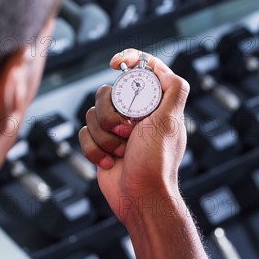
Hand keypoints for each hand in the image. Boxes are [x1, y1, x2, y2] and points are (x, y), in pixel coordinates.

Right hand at [79, 49, 189, 223]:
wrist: (140, 198)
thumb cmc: (156, 163)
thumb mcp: (170, 122)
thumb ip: (174, 91)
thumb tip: (163, 69)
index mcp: (154, 105)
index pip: (141, 69)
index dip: (128, 59)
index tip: (116, 63)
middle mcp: (134, 114)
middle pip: (107, 92)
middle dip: (112, 116)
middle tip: (128, 132)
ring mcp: (116, 130)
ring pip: (92, 114)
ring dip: (105, 137)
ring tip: (122, 151)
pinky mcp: (101, 144)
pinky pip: (84, 134)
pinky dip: (95, 150)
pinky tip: (111, 162)